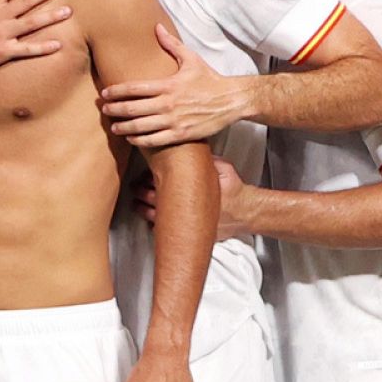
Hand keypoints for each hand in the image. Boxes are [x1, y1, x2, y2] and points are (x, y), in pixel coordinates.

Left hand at [101, 24, 245, 146]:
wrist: (231, 101)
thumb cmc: (210, 80)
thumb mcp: (191, 59)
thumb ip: (171, 45)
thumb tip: (157, 27)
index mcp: (168, 84)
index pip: (135, 87)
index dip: (117, 91)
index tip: (105, 93)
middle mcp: (168, 103)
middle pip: (133, 108)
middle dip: (115, 109)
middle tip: (103, 110)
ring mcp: (174, 120)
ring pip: (141, 126)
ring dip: (124, 127)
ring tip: (113, 127)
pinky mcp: (181, 134)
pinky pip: (155, 140)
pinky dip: (140, 140)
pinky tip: (131, 138)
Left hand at [135, 156, 251, 238]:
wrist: (246, 213)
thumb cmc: (235, 191)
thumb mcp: (223, 168)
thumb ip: (207, 160)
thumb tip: (193, 149)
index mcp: (188, 189)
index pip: (160, 183)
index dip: (148, 179)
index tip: (144, 176)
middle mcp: (183, 207)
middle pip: (152, 199)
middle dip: (141, 193)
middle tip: (136, 188)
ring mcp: (185, 222)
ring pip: (155, 217)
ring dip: (143, 210)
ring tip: (136, 205)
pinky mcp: (189, 232)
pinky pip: (166, 232)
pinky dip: (157, 227)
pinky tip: (151, 223)